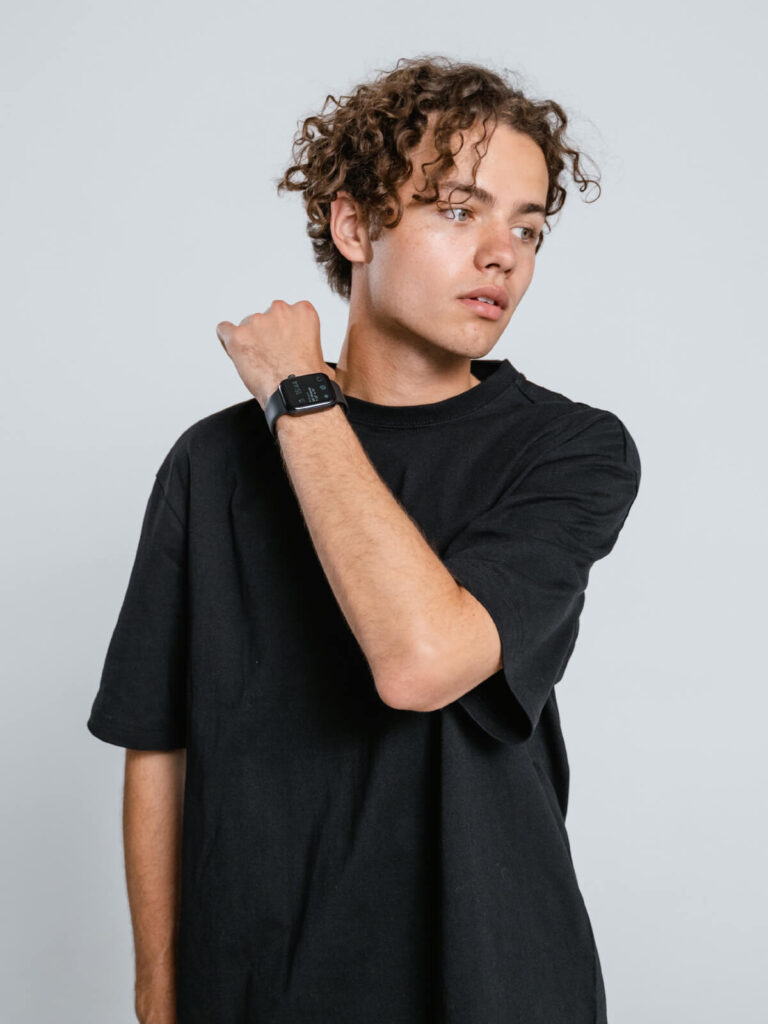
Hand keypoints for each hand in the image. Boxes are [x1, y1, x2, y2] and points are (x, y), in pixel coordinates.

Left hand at [216, 299, 332, 409]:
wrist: (296, 395)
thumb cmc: (309, 380)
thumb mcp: (321, 354)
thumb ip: (309, 345)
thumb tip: (307, 359)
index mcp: (303, 312)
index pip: (287, 313)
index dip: (283, 332)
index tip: (284, 346)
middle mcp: (279, 311)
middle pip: (266, 318)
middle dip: (267, 335)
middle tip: (271, 357)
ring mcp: (257, 322)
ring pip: (246, 326)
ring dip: (250, 341)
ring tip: (258, 364)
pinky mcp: (238, 336)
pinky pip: (224, 330)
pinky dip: (227, 341)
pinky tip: (235, 352)